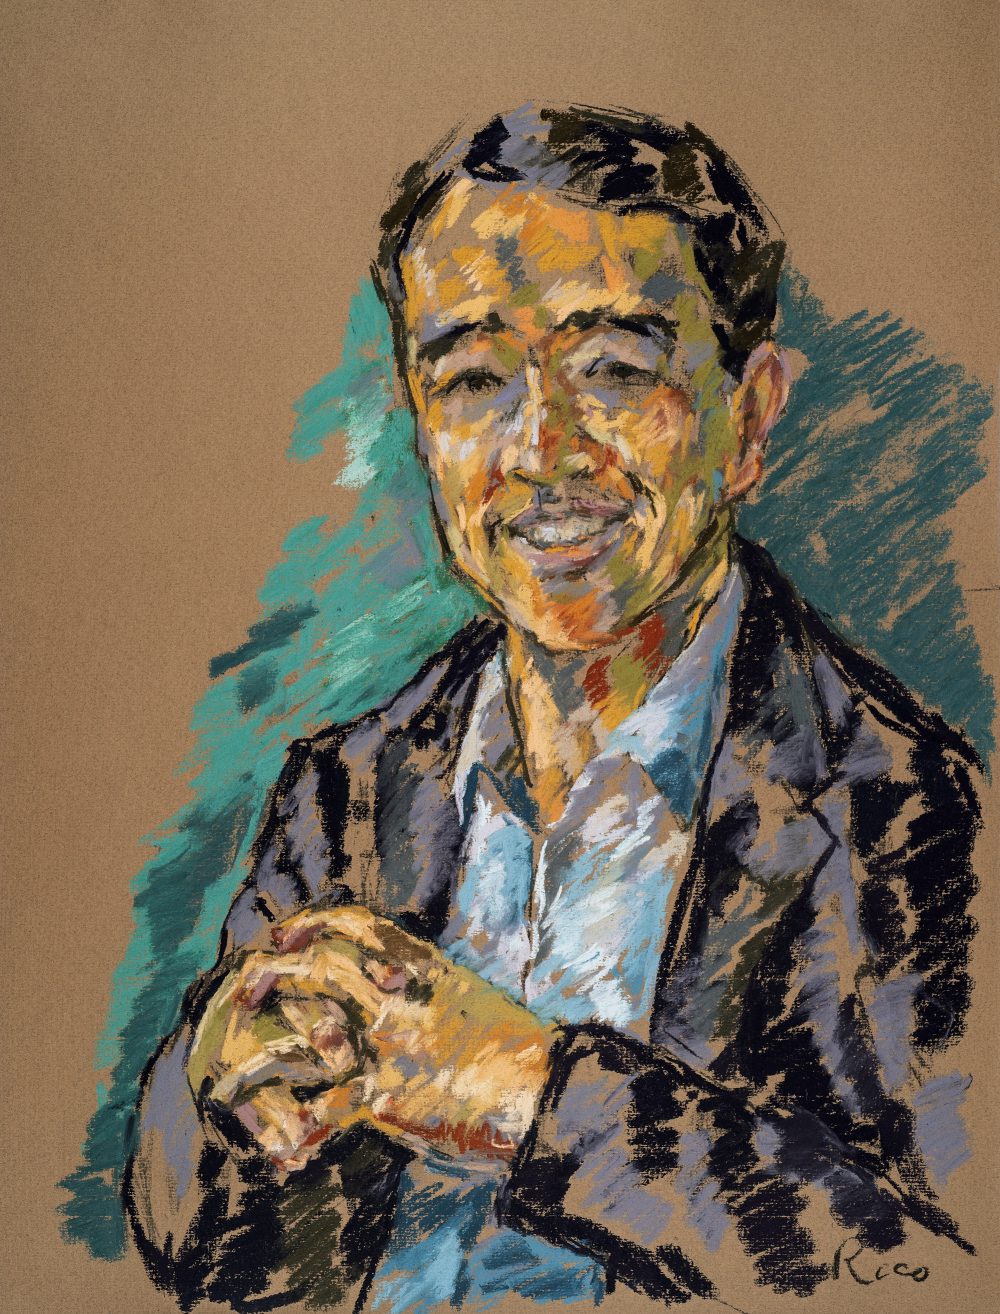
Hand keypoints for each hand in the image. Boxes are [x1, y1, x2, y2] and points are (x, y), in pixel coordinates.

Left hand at [186, 906, 554, 1170]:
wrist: (544, 1087)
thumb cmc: (517, 1048)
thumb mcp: (468, 997)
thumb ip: (426, 989)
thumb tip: (394, 987)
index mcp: (422, 967)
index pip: (355, 922)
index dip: (310, 923)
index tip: (282, 935)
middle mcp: (399, 997)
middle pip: (318, 965)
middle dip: (271, 971)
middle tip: (246, 989)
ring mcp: (389, 1045)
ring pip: (308, 1025)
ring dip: (267, 1042)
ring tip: (239, 1061)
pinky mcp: (386, 1096)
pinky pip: (324, 1107)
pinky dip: (298, 1125)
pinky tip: (281, 1138)